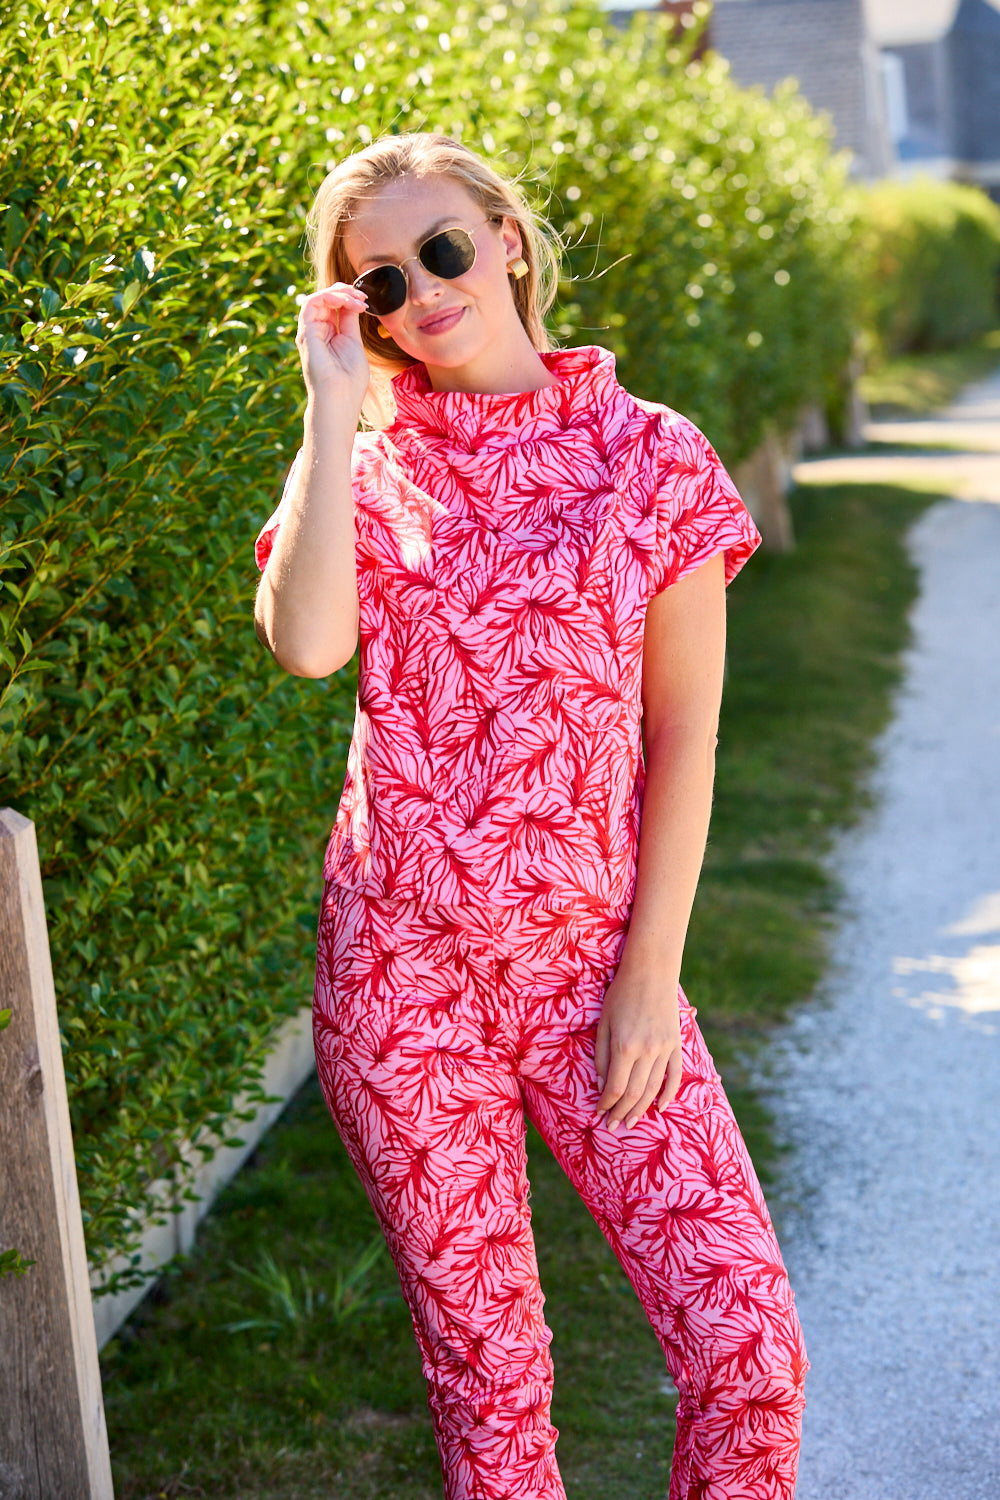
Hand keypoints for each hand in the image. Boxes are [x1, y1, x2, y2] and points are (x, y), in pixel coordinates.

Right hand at [295, 283, 371, 409]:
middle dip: (345, 292)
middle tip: (363, 296)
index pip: (334, 306)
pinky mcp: (305, 333)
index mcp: (330, 334)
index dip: (349, 297)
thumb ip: (350, 321)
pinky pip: (311, 303)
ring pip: (318, 298)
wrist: (340, 399)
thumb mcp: (354, 343)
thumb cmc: (350, 380)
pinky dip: (328, 296)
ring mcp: (310, 332)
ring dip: (338, 293)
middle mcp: (317, 331)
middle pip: (326, 299)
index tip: (366, 301)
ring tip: (356, 298)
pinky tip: (345, 301)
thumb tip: (353, 302)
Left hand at [593, 964, 682, 1130]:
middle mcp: (647, 1052)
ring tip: (631, 1121)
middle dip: (621, 1112)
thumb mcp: (603, 1022)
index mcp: (625, 1046)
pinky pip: (674, 1076)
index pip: (615, 1088)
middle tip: (612, 1126)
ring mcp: (665, 1049)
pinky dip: (668, 1094)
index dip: (606, 1104)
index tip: (598, 1112)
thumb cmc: (621, 994)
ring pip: (653, 1089)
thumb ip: (602, 1055)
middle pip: (634, 1093)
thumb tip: (602, 1085)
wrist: (652, 972)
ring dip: (641, 1109)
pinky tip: (660, 1107)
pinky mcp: (676, 1045)